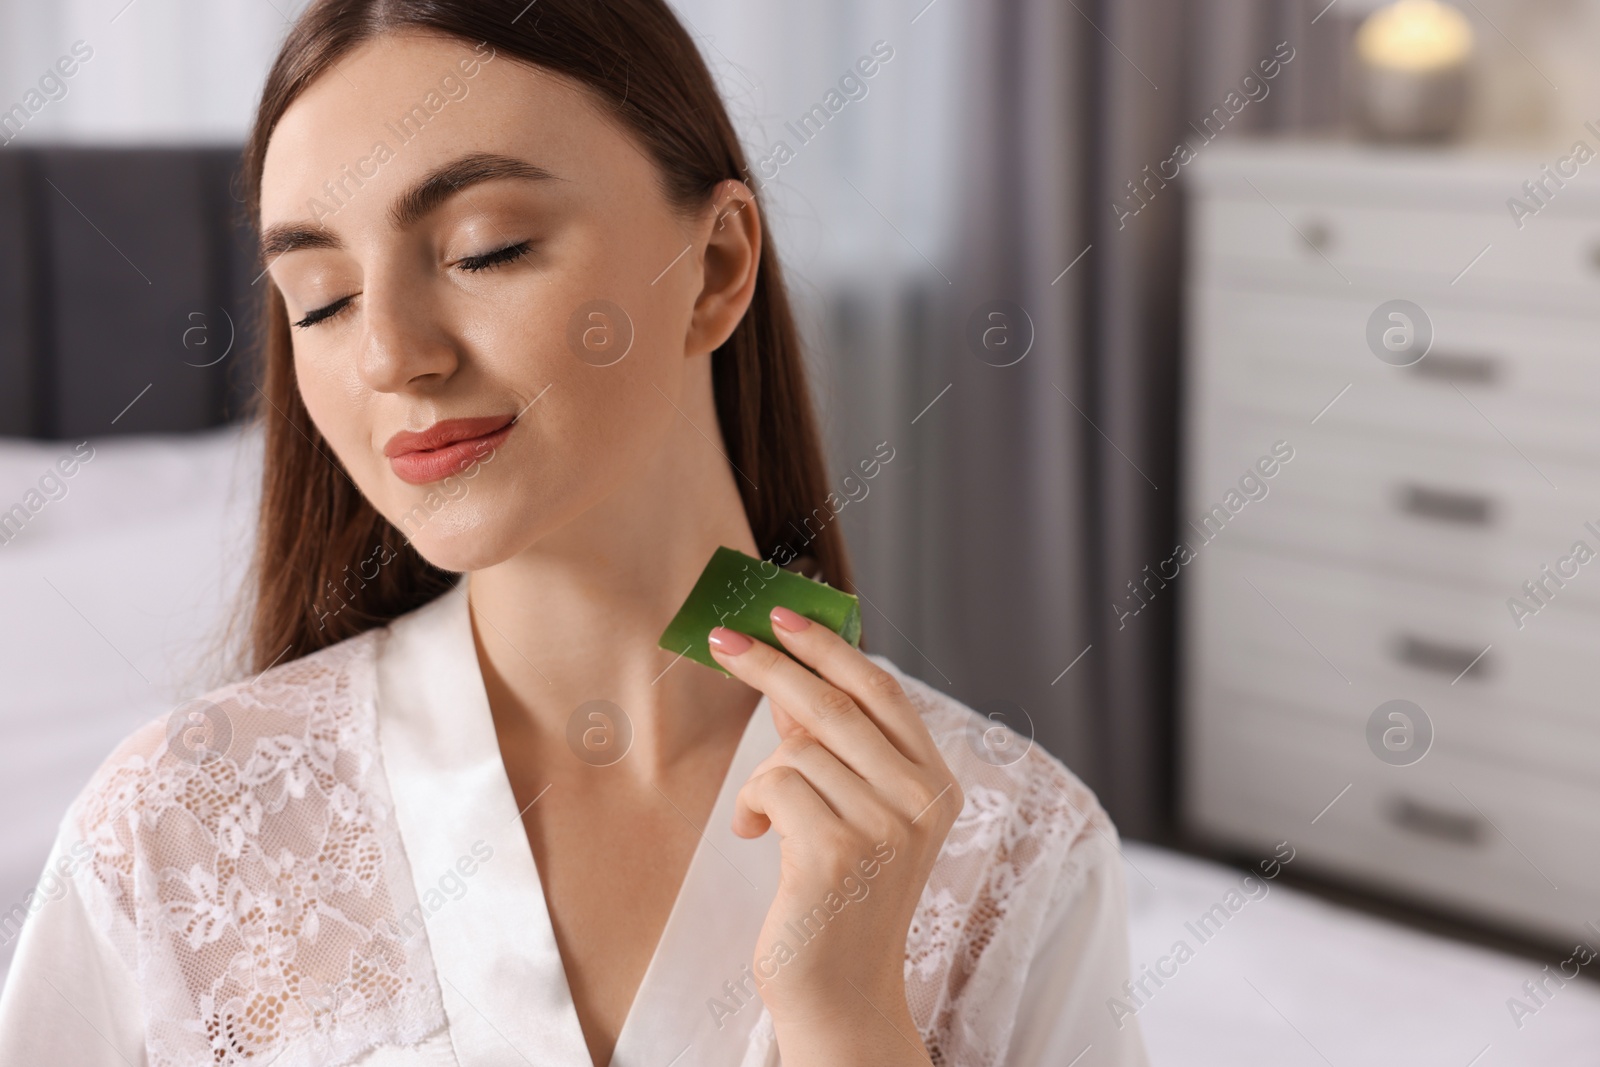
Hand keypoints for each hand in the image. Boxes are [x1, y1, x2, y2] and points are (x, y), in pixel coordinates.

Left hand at [710, 607, 961, 1063]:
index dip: (830, 646)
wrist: (841, 996)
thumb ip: (833, 749)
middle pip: (834, 704)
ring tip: (766, 821)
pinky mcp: (835, 853)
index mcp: (937, 785)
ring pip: (796, 752)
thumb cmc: (840, 900)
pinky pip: (773, 786)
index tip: (782, 614)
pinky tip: (757, 839)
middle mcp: (921, 802)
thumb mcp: (853, 813)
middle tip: (724, 639)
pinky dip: (751, 806)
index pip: (882, 691)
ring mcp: (883, 828)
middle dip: (771, 665)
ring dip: (764, 778)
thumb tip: (789, 678)